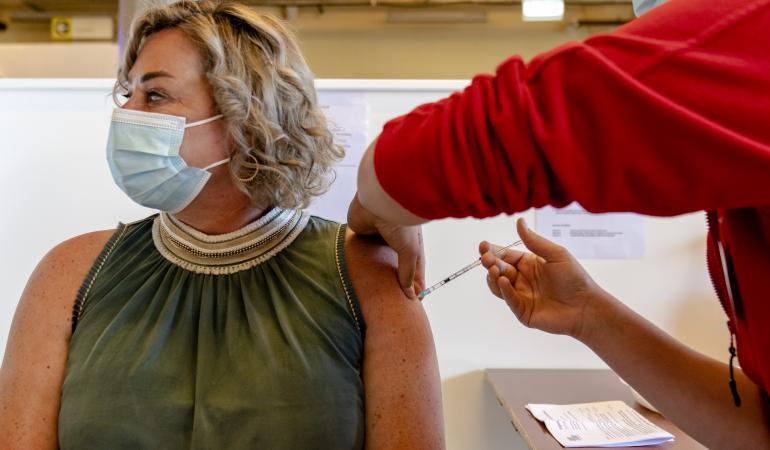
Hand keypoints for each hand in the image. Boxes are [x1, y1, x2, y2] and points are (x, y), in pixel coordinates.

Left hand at [348, 194, 424, 298]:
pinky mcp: (364, 233)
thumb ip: (408, 272)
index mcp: (412, 241)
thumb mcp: (410, 250)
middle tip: (395, 301)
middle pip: (397, 265)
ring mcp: (380, 236)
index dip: (415, 283)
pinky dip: (364, 263)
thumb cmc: (399, 221)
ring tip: (377, 294)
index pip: (415, 267)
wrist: (377, 201)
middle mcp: (398, 239)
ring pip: (380, 260)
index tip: (414, 301)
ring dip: (379, 272)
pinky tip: (361, 276)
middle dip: (396, 281)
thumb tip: (410, 294)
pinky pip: (364, 252)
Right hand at [479, 218, 606, 338]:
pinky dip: (504, 290)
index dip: (493, 250)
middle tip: (485, 257)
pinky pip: (509, 300)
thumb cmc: (574, 279)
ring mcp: (521, 295)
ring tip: (493, 269)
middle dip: (490, 262)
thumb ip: (534, 241)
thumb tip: (519, 221)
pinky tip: (503, 281)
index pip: (505, 255)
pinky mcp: (522, 311)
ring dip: (493, 276)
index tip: (483, 246)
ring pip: (498, 285)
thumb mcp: (555, 254)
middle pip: (499, 269)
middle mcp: (522, 279)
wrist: (586, 306)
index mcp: (528, 263)